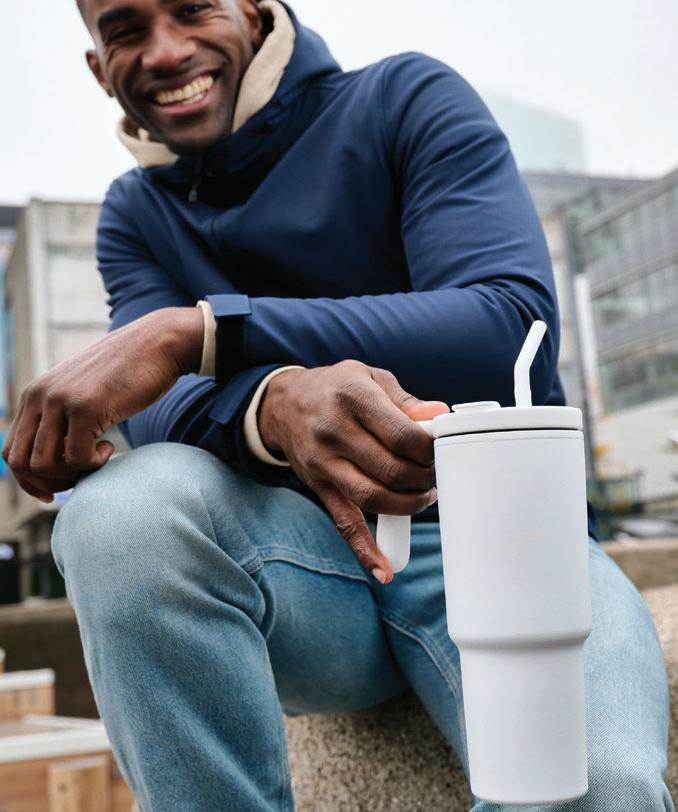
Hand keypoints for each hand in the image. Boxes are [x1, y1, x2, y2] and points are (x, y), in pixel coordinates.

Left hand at [2, 307, 203, 501]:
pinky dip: (94, 463)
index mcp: (35, 394)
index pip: (11, 451)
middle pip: (21, 462)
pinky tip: (111, 447)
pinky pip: (76, 457)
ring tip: (95, 460)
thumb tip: (57, 452)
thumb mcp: (83, 391)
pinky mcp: (85, 408)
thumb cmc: (128, 373)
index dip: (29, 479)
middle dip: (47, 483)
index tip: (55, 490)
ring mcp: (60, 401)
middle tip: (78, 479)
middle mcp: (40, 396)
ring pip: (44, 465)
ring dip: (71, 475)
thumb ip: (63, 413)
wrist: (157, 344)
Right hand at [258, 360, 448, 582]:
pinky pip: (344, 523)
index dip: (430, 450)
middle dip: (424, 479)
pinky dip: (365, 549)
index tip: (440, 451)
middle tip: (435, 474)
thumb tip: (439, 416)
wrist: (284, 404)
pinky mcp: (319, 488)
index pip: (402, 435)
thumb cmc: (336, 389)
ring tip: (422, 496)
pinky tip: (384, 570)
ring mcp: (324, 464)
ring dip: (408, 506)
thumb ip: (405, 400)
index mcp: (354, 399)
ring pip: (374, 498)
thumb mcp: (370, 378)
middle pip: (392, 470)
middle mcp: (335, 432)